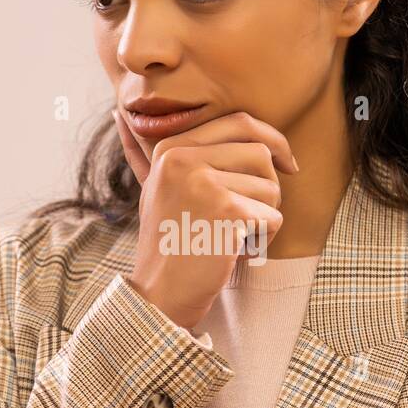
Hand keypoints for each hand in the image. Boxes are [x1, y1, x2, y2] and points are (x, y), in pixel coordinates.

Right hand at [112, 107, 297, 332]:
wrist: (160, 294)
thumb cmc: (165, 243)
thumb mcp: (152, 189)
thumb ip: (140, 152)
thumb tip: (120, 113)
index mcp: (171, 148)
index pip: (241, 123)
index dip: (274, 141)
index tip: (288, 165)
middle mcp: (184, 159)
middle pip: (262, 153)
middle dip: (267, 189)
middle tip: (247, 219)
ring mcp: (204, 184)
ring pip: (272, 188)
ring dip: (263, 220)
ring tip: (230, 237)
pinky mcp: (227, 212)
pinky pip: (274, 218)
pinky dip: (263, 241)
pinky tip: (233, 252)